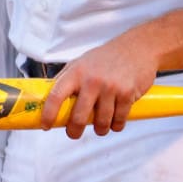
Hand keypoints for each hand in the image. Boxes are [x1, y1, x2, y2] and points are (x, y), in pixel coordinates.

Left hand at [39, 37, 160, 138]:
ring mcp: (110, 88)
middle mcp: (92, 80)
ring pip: (101, 123)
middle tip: (74, 133)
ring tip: (100, 126)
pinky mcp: (127, 94)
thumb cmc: (106, 57)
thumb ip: (67, 79)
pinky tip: (115, 121)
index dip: (48, 114)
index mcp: (76, 72)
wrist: (138, 48)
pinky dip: (116, 125)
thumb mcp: (81, 62)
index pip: (56, 96)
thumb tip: (49, 99)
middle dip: (74, 131)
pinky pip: (119, 121)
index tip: (45, 125)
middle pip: (78, 118)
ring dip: (100, 130)